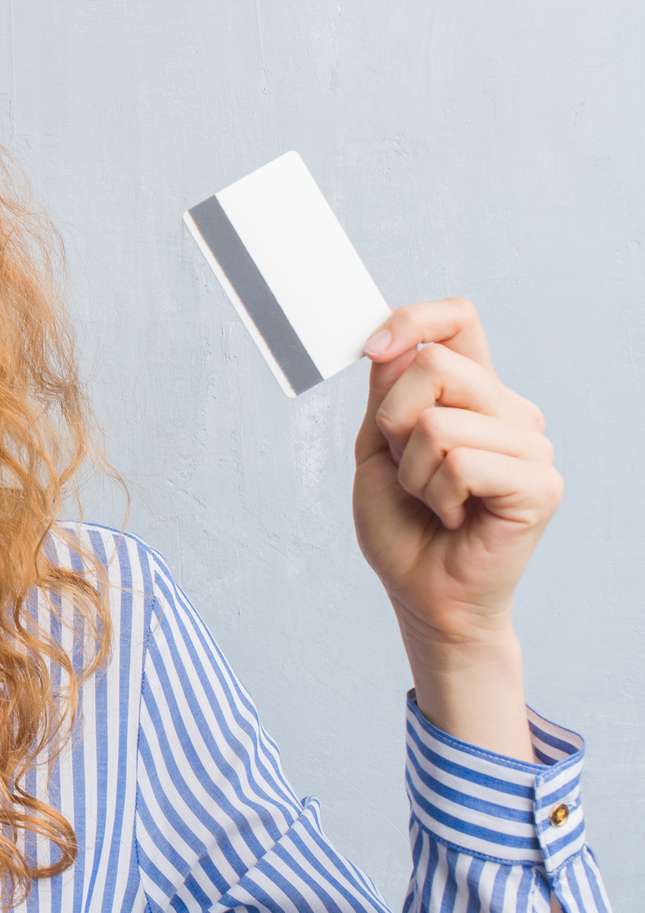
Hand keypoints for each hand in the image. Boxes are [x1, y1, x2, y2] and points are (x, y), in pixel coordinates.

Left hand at [352, 298, 561, 755]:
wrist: (422, 593)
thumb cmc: (402, 524)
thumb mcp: (378, 446)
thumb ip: (387, 392)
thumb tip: (389, 340)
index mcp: (473, 392)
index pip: (458, 318)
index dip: (413, 319)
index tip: (371, 348)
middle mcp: (510, 410)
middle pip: (435, 366)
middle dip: (393, 422)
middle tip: (407, 468)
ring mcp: (531, 446)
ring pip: (439, 422)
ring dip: (413, 470)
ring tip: (431, 500)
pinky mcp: (540, 484)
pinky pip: (461, 462)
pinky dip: (436, 495)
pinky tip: (452, 516)